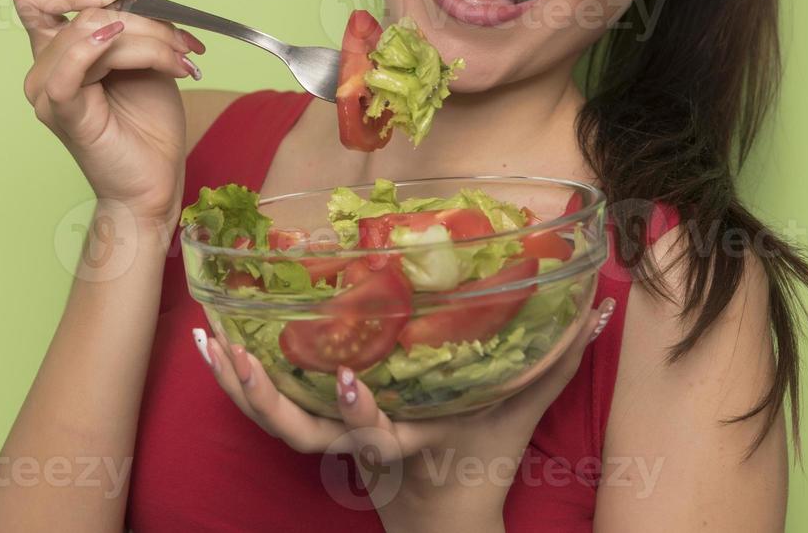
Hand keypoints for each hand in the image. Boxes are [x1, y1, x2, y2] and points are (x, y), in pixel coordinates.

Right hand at [11, 0, 205, 226]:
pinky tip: (125, 43)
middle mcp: (42, 65)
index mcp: (55, 46)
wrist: (157, 179)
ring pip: (89, 29)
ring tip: (180, 59)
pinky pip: (68, 70)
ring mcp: (47, 91)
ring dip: (146, 35)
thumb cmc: (147, 119)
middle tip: (152, 13)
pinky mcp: (63, 114)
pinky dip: (98, 47)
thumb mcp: (139, 43)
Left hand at [196, 296, 617, 527]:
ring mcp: (329, 434)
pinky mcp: (311, 418)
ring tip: (209, 336)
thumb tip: (598, 305)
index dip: (357, 411)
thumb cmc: (478, 446)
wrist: (441, 502)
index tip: (346, 378)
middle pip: (300, 432)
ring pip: (270, 419)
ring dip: (234, 383)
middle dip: (264, 398)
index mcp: (400, 440)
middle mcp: (355, 441)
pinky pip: (263, 404)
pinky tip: (212, 339)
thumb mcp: (517, 406)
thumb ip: (554, 359)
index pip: (373, 434)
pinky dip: (234, 377)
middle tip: (238, 353)